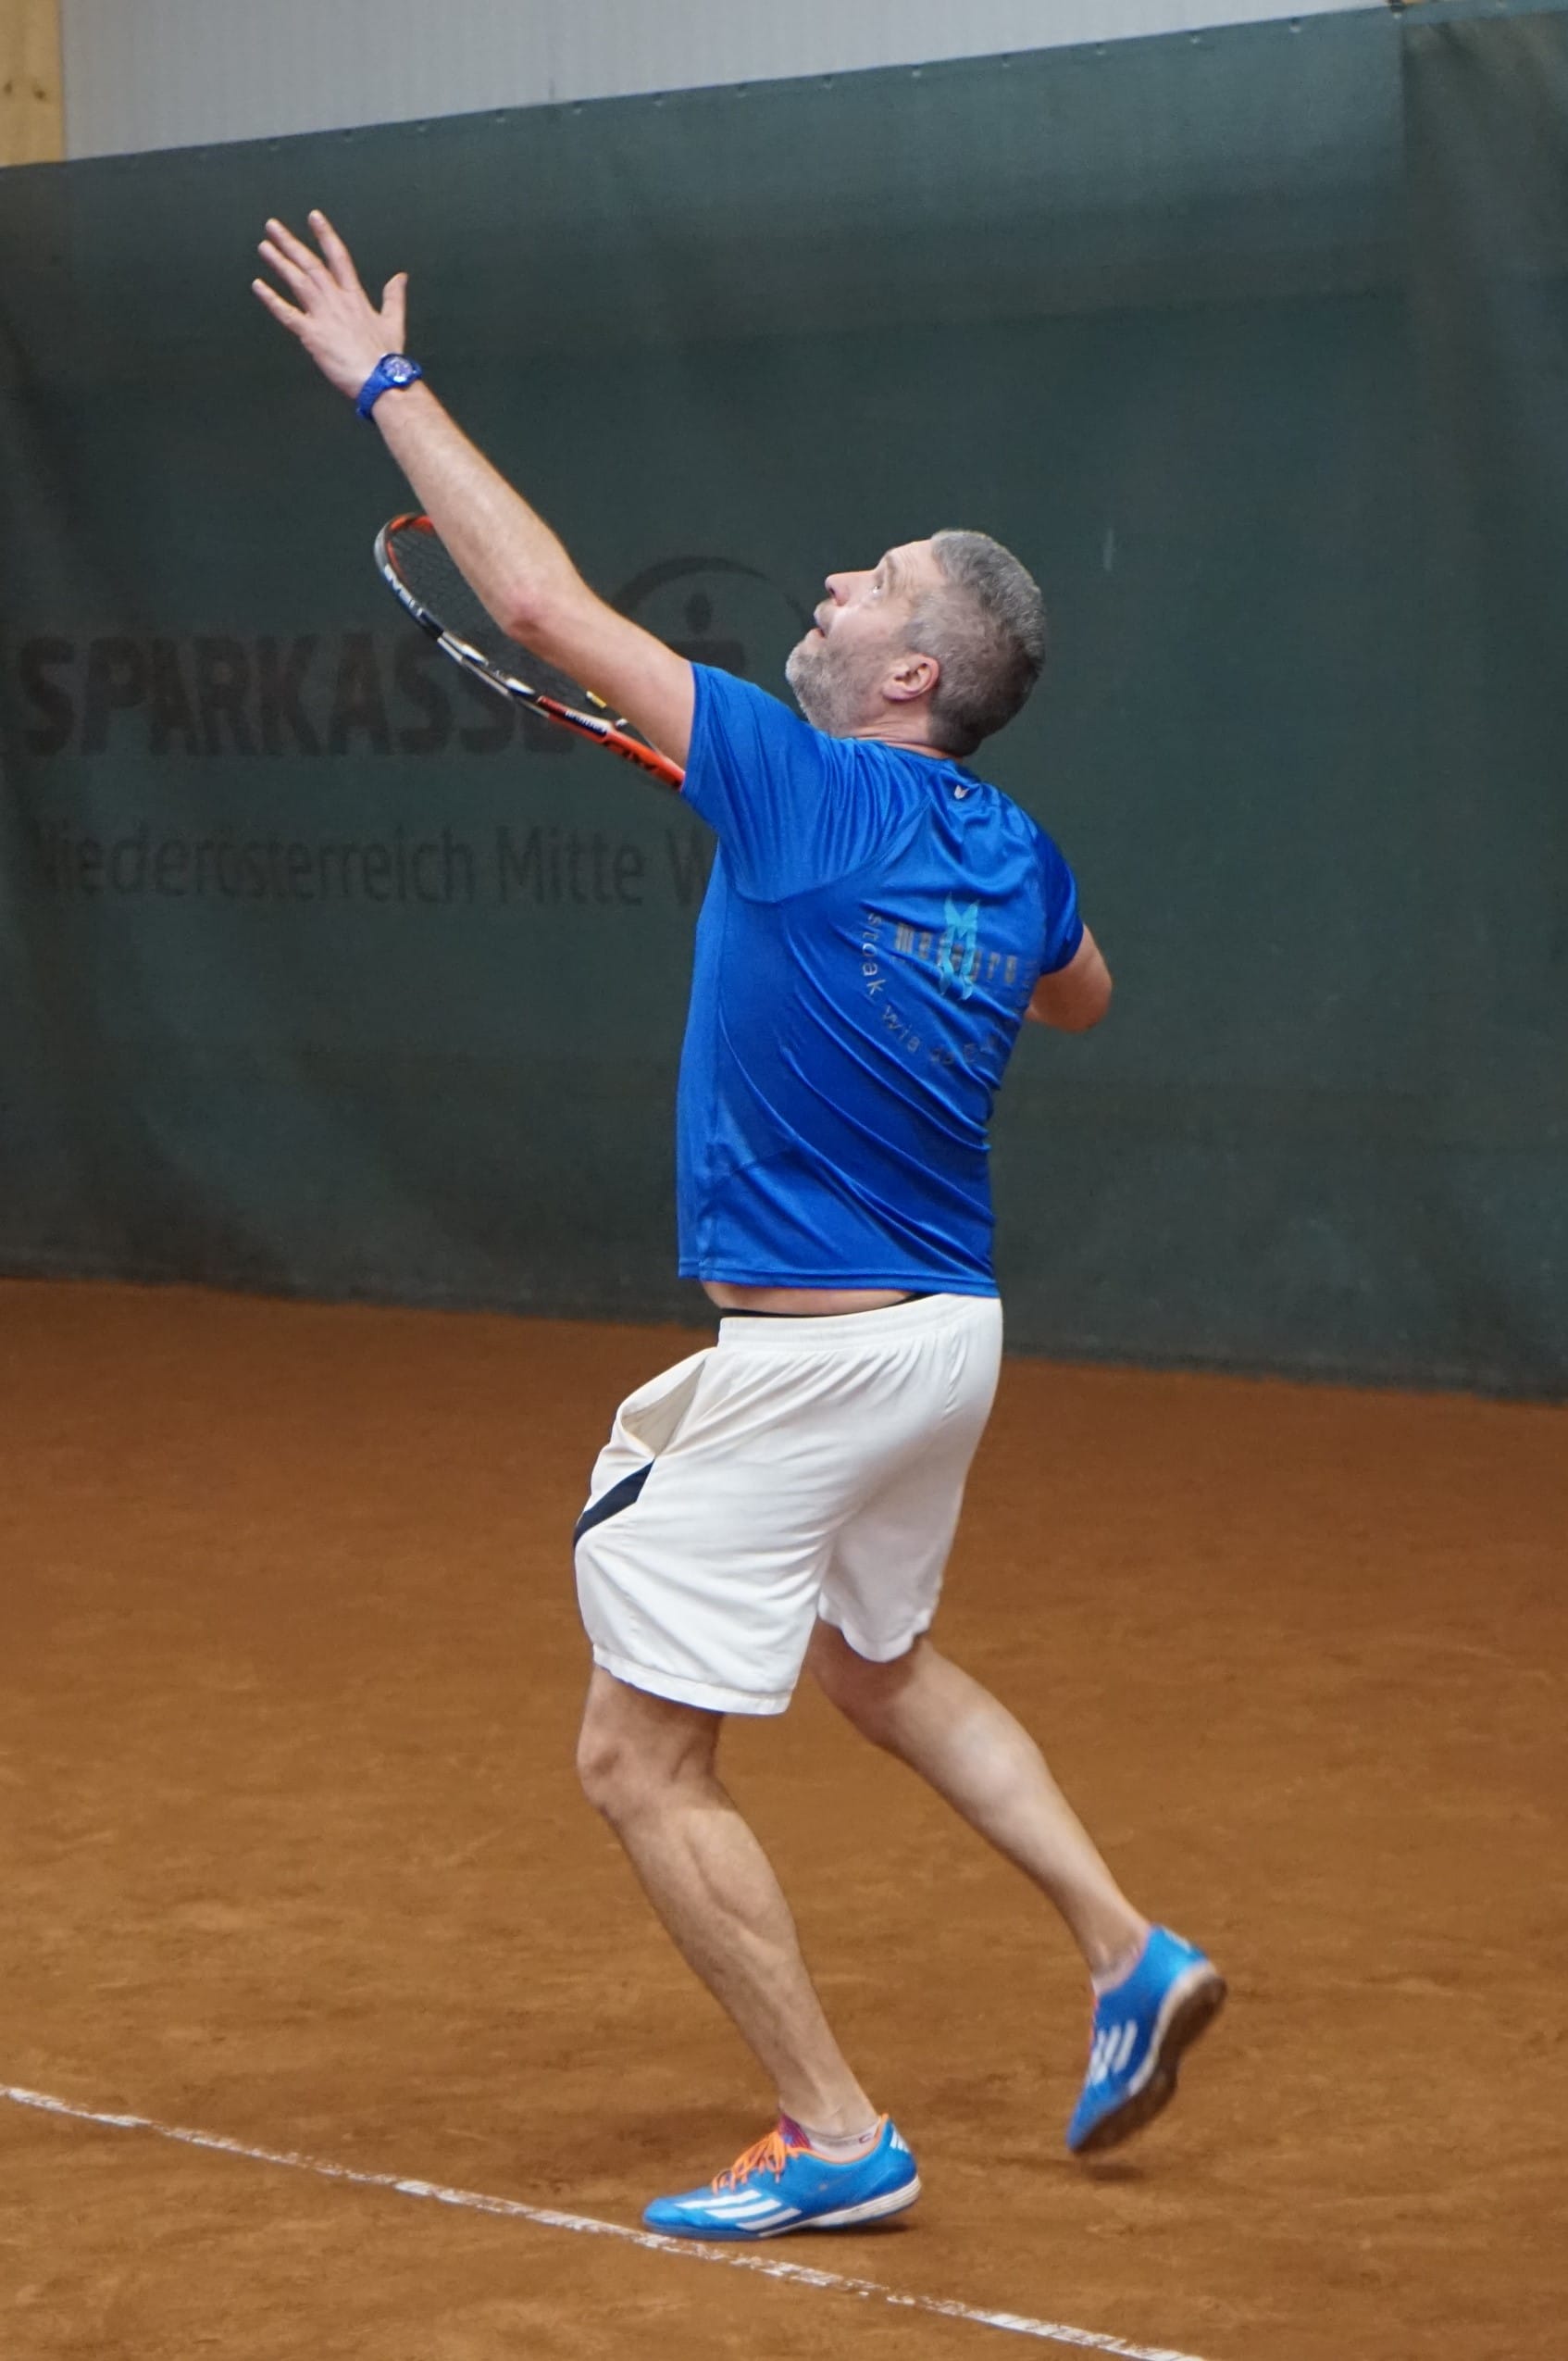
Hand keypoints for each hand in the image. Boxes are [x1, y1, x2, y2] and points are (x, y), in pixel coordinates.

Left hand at [253, 209, 408, 403]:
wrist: (381, 380)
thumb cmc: (388, 357)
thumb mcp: (395, 322)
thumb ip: (394, 296)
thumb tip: (400, 277)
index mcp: (355, 296)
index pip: (338, 257)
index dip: (325, 235)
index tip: (314, 217)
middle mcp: (337, 300)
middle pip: (311, 264)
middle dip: (291, 243)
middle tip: (273, 226)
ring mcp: (323, 316)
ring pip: (298, 282)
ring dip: (280, 262)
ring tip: (264, 246)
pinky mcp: (312, 335)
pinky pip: (287, 313)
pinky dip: (272, 299)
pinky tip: (258, 286)